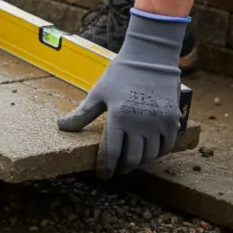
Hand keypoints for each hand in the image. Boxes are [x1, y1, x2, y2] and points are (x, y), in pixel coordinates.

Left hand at [57, 10, 186, 178]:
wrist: (151, 57)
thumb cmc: (121, 73)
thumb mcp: (98, 93)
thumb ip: (82, 114)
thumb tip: (60, 126)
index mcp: (119, 117)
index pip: (111, 153)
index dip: (106, 168)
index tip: (103, 175)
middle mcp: (140, 123)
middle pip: (132, 159)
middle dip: (122, 168)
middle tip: (116, 170)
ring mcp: (158, 123)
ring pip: (150, 155)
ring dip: (139, 163)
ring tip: (130, 162)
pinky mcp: (172, 120)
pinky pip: (166, 146)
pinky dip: (156, 153)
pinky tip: (148, 152)